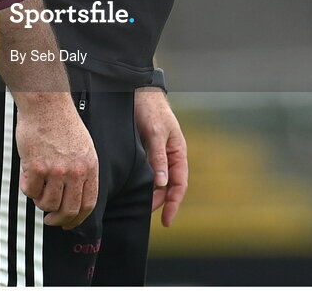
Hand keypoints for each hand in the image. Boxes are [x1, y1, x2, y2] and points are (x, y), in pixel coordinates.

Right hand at [16, 98, 98, 229]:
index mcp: (89, 166)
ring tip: (38, 187)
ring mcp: (55, 170)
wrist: (46, 102)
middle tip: (50, 219)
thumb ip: (81, 170)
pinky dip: (27, 187)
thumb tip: (73, 195)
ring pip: (47, 203)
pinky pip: (29, 191)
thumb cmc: (61, 120)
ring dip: (40, 201)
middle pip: (69, 210)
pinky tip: (27, 175)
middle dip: (58, 219)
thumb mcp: (83, 146)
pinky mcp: (36, 167)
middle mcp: (75, 171)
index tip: (68, 222)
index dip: (77, 219)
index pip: (88, 204)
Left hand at [134, 87, 187, 225]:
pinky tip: (133, 189)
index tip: (166, 221)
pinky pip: (148, 171)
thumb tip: (162, 185)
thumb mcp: (155, 132)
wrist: (138, 89)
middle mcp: (170, 156)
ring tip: (138, 205)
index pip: (179, 185)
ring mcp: (158, 153)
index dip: (174, 204)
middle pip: (168, 187)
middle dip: (159, 202)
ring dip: (150, 193)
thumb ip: (158, 158)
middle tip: (144, 213)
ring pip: (157, 180)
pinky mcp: (146, 149)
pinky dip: (143, 182)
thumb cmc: (151, 108)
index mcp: (178, 152)